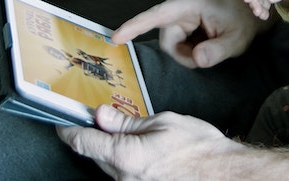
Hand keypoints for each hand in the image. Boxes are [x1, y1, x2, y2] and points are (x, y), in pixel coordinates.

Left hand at [58, 105, 241, 180]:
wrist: (225, 176)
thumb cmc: (199, 149)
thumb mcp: (163, 123)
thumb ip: (128, 122)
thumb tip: (101, 115)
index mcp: (125, 156)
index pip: (83, 142)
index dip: (69, 129)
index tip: (63, 119)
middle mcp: (124, 178)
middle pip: (94, 155)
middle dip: (94, 136)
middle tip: (101, 119)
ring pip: (108, 166)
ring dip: (111, 149)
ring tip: (130, 134)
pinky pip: (123, 175)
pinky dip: (124, 161)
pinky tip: (140, 151)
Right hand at [111, 0, 269, 68]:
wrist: (248, 10)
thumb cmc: (243, 21)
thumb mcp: (237, 40)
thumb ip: (217, 51)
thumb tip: (197, 59)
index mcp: (189, 3)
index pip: (156, 16)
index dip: (134, 27)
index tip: (114, 37)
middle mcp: (177, 3)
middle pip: (167, 41)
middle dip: (185, 55)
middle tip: (208, 54)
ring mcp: (175, 10)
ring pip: (170, 44)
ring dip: (187, 52)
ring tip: (209, 45)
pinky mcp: (176, 17)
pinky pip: (174, 41)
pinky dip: (188, 47)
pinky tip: (203, 40)